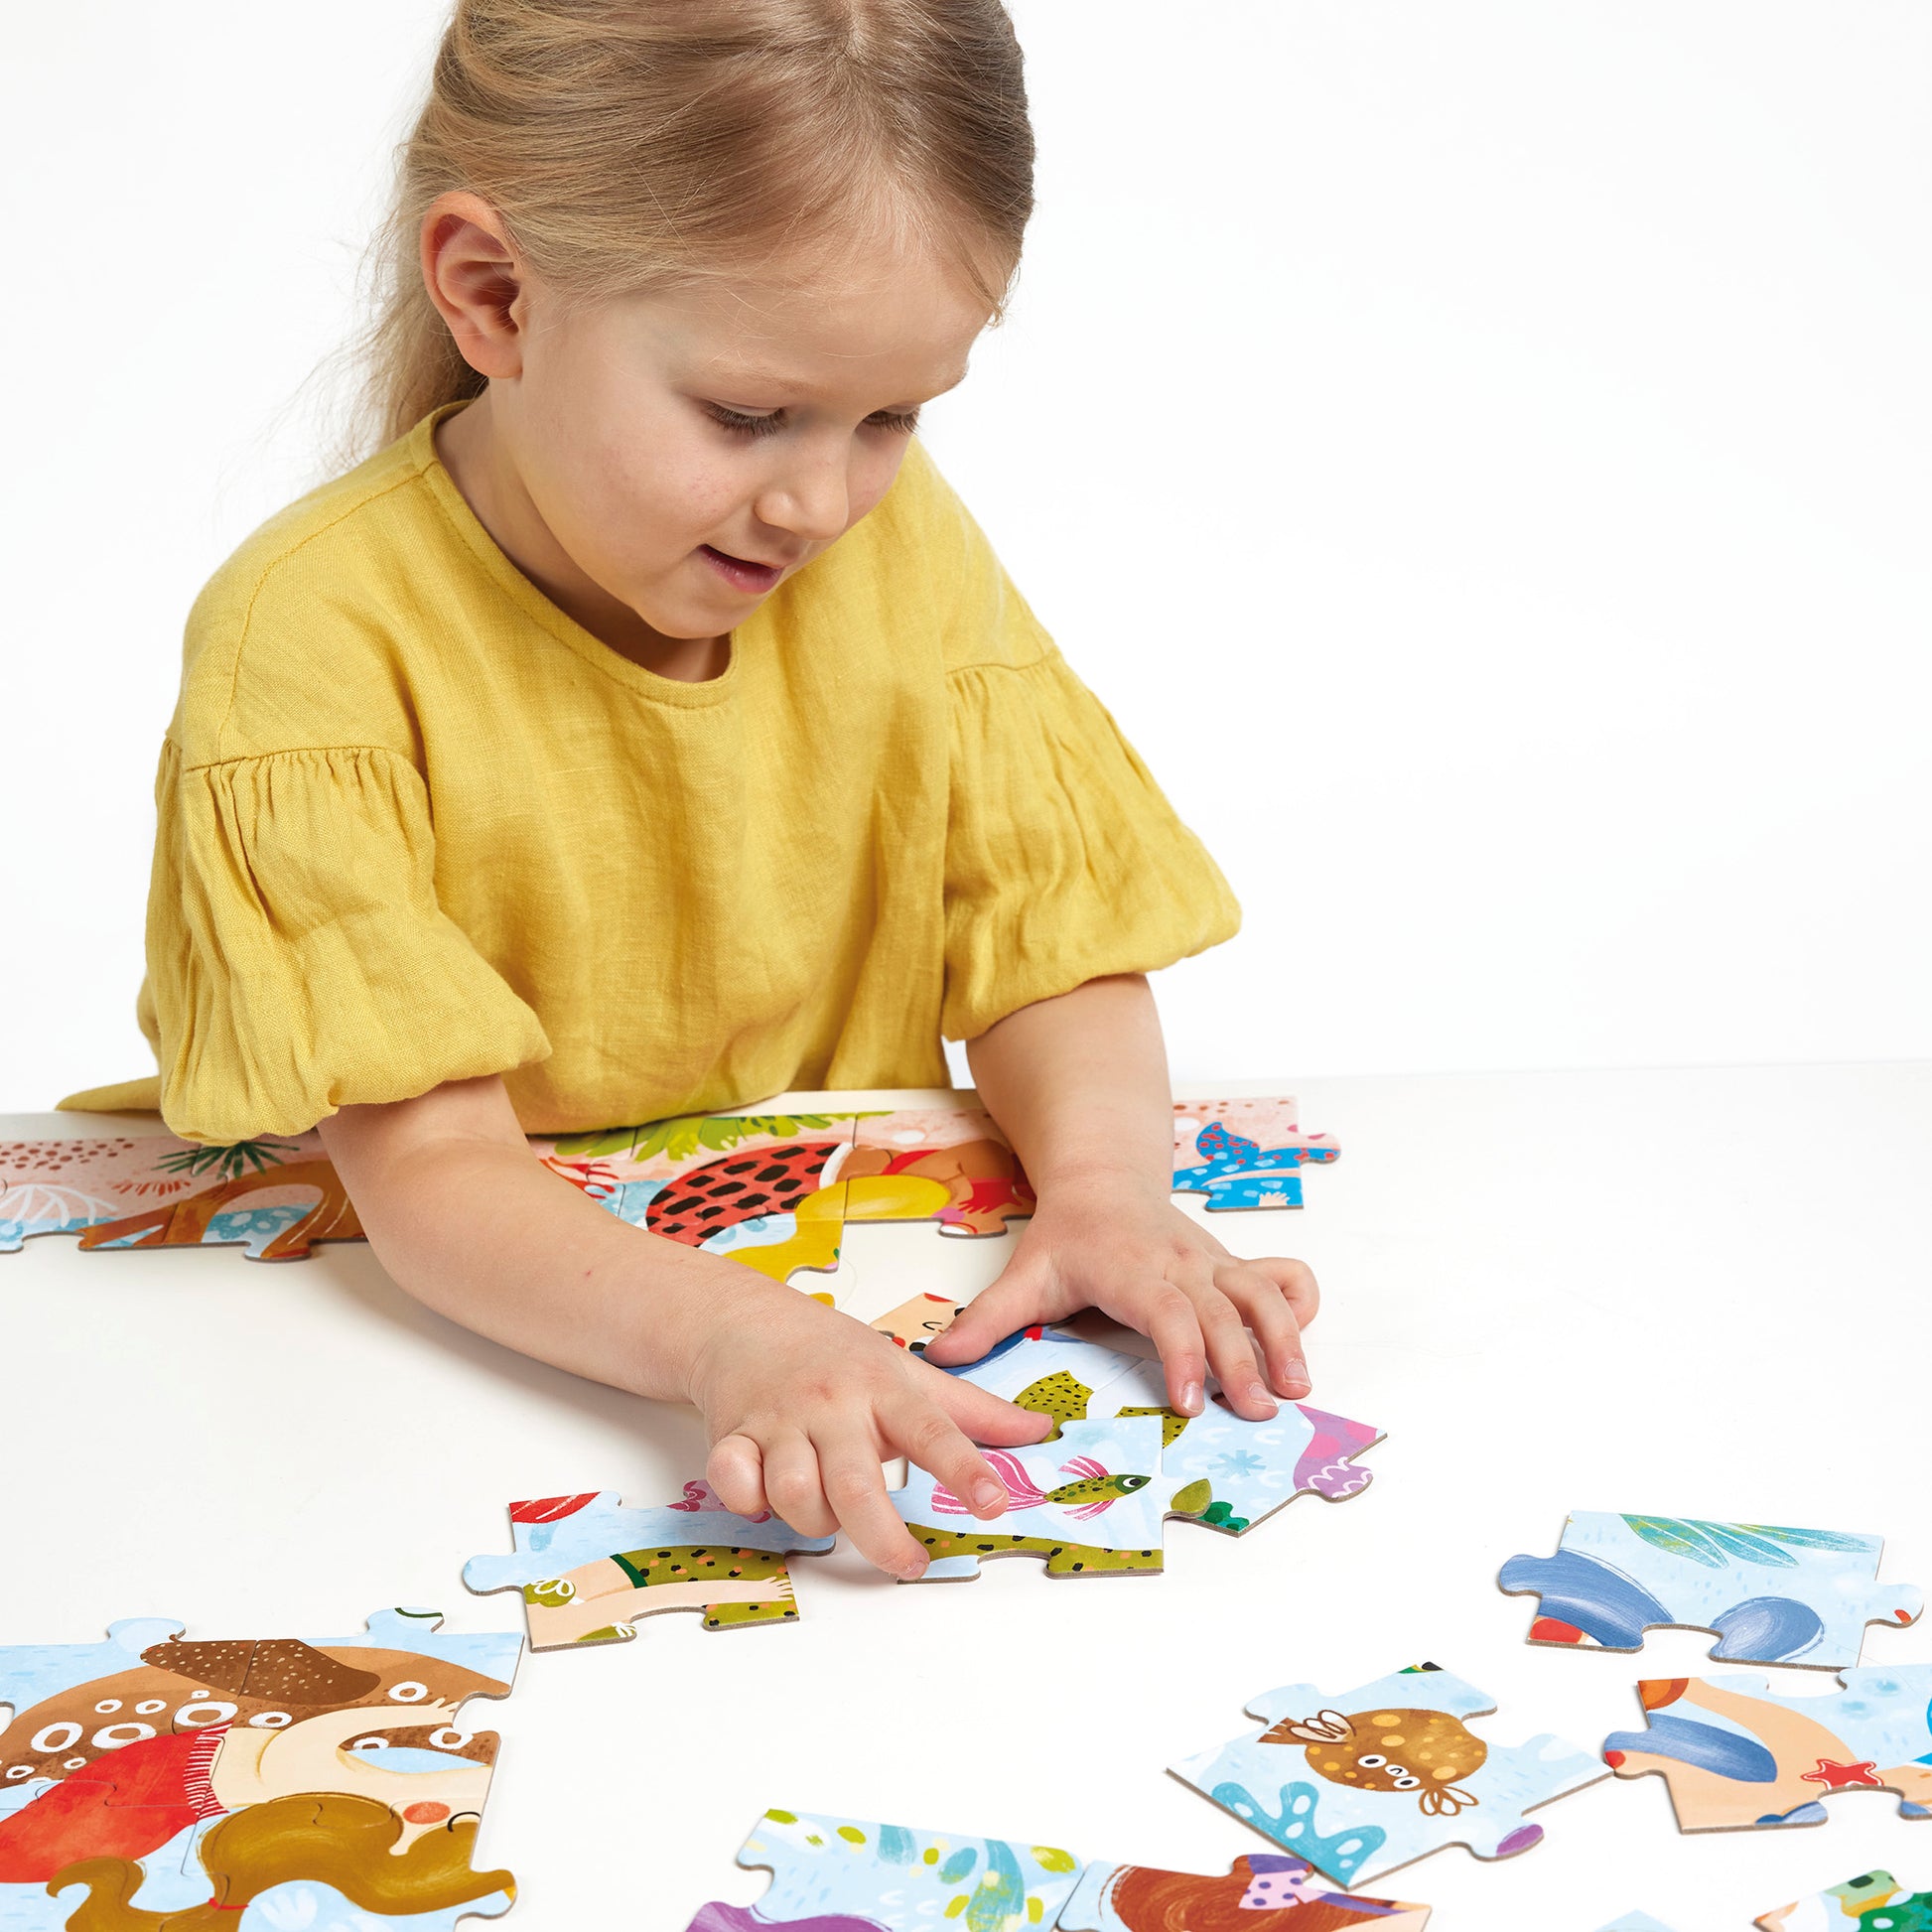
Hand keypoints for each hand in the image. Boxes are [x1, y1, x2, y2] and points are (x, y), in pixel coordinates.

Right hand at [687, 1277, 1051, 1579]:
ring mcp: (779, 1421)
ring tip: (831, 1514)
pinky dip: (748, 1502)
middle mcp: (832, 1406)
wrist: (745, 1320)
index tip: (994, 1504)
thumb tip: (1038, 1430)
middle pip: (854, 1485)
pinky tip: (764, 1496)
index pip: (932, 1430)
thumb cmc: (834, 1353)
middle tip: (909, 1563)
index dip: (965, 1469)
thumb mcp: (907, 1372)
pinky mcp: (732, 1436)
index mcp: (882, 1388)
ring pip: (795, 1494)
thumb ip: (973, 1409)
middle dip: (881, 1537)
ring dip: (815, 1521)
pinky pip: (735, 1483)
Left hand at [922, 1174, 1318, 1421]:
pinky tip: (1302, 1340)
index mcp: (1130, 1267)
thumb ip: (988, 1320)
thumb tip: (939, 1360)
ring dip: (1283, 1338)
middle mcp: (1179, 1263)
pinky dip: (1299, 1303)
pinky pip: (1280, 1275)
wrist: (1103, 1175)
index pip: (1166, 1310)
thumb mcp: (1025, 1272)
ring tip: (1296, 1388)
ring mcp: (1211, 1262)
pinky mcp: (1231, 1263)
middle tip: (1258, 1411)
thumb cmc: (1068, 1233)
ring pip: (1259, 1292)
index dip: (1182, 1354)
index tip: (1189, 1403)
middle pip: (1220, 1310)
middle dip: (1242, 1360)